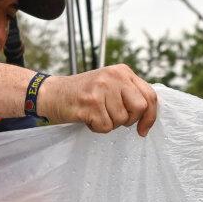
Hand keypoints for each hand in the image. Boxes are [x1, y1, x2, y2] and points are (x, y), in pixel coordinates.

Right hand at [37, 64, 158, 135]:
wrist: (52, 93)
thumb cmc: (84, 94)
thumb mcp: (110, 86)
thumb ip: (129, 94)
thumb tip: (150, 114)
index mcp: (122, 71)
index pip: (150, 95)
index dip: (151, 116)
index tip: (144, 129)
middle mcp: (114, 77)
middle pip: (140, 108)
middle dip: (129, 120)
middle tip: (113, 119)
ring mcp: (102, 88)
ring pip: (122, 120)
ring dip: (109, 124)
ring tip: (95, 113)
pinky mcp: (91, 102)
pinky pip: (106, 126)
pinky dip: (97, 128)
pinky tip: (87, 117)